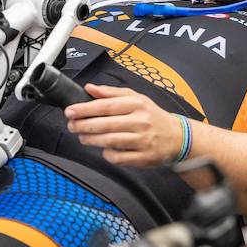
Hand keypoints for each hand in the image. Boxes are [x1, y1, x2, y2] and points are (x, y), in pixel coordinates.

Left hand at [64, 84, 183, 166]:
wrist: (176, 137)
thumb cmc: (152, 116)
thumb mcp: (135, 98)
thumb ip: (111, 93)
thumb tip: (90, 88)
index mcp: (137, 104)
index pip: (106, 106)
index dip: (85, 109)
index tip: (70, 111)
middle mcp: (140, 122)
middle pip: (105, 124)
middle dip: (83, 125)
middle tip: (72, 125)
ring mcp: (142, 140)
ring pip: (110, 141)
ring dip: (91, 139)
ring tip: (82, 136)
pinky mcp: (143, 157)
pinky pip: (119, 157)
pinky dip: (107, 154)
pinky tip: (104, 149)